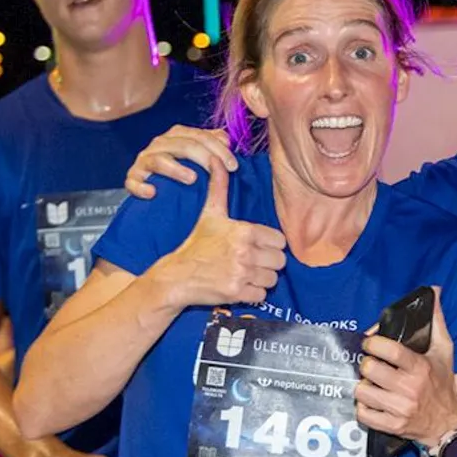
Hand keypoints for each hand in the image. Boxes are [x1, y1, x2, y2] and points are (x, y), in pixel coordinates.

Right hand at [127, 126, 237, 198]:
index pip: (200, 136)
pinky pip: (134, 182)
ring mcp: (144, 161)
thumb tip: (226, 139)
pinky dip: (142, 187)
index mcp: (176, 135)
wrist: (156, 190)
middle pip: (183, 145)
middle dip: (205, 158)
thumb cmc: (182, 171)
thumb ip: (212, 145)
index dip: (219, 149)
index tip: (234, 166)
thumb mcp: (199, 157)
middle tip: (223, 172)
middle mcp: (159, 144)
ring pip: (159, 160)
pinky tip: (153, 193)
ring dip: (176, 169)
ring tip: (192, 179)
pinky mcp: (132, 179)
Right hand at [147, 165, 285, 306]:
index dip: (270, 245)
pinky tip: (239, 286)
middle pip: (279, 261)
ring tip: (245, 274)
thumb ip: (219, 188)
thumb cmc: (196, 244)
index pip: (280, 241)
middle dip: (268, 263)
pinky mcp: (237, 293)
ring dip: (261, 279)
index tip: (256, 247)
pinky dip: (253, 294)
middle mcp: (245, 252)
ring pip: (272, 279)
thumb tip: (218, 161)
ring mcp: (242, 273)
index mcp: (244, 231)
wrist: (176, 276)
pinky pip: (261, 295)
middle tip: (251, 262)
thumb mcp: (210, 214)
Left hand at [355, 291, 456, 447]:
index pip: (389, 350)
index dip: (373, 343)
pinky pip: (364, 414)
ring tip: (371, 384)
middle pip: (370, 370)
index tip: (370, 343)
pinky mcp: (392, 426)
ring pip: (362, 392)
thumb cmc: (443, 383)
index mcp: (420, 367)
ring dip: (363, 386)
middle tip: (371, 365)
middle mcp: (410, 388)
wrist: (447, 424)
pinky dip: (363, 407)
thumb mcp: (444, 351)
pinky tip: (372, 402)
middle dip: (366, 365)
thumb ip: (437, 321)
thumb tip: (434, 291)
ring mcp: (400, 409)